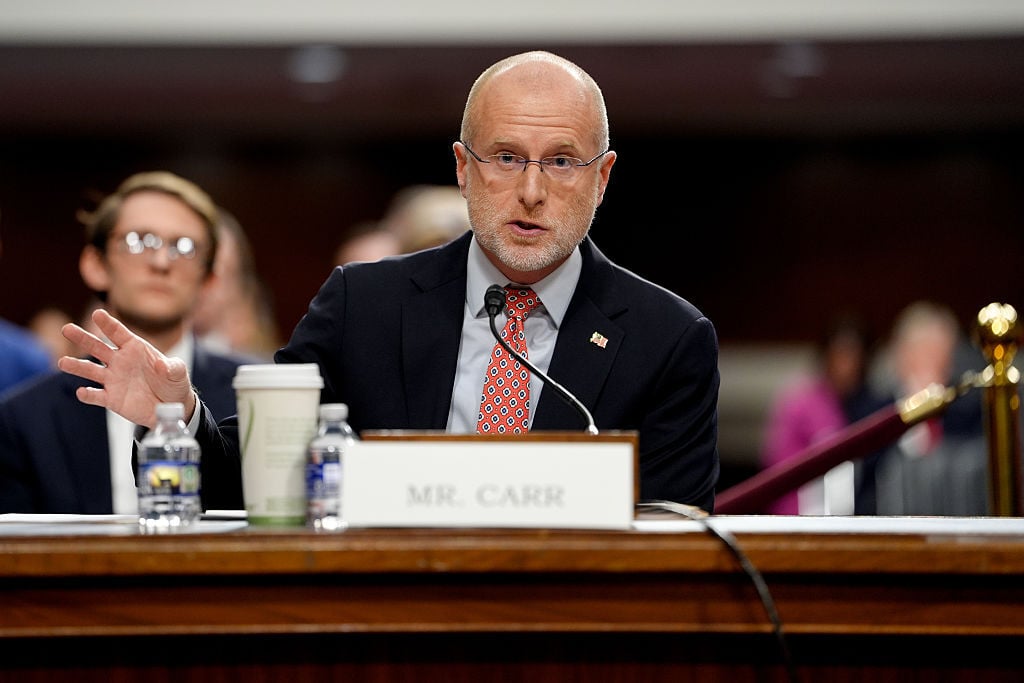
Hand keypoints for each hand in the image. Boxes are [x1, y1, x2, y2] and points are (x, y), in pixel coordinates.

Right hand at [57, 309, 195, 428]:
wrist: (170, 407)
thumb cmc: (173, 383)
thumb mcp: (178, 373)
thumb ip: (172, 367)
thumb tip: (161, 364)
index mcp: (135, 348)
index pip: (118, 333)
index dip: (108, 323)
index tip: (97, 314)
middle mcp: (119, 361)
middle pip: (97, 347)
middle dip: (82, 338)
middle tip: (67, 329)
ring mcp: (113, 379)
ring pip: (90, 370)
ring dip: (77, 366)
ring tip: (63, 362)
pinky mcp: (111, 398)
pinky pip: (96, 396)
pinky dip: (88, 394)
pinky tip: (82, 392)